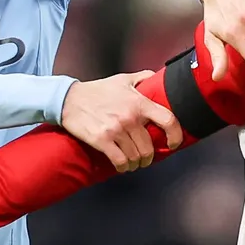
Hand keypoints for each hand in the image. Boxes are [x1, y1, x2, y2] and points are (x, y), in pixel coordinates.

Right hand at [61, 71, 183, 171]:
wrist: (69, 99)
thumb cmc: (97, 90)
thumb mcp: (122, 79)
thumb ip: (142, 77)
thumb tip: (156, 77)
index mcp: (139, 103)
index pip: (168, 120)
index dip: (176, 135)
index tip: (174, 144)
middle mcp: (130, 117)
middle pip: (149, 147)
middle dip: (148, 157)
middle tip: (145, 158)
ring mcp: (116, 130)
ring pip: (136, 156)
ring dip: (136, 163)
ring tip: (133, 163)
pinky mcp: (102, 140)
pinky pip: (120, 161)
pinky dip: (123, 167)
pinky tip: (122, 166)